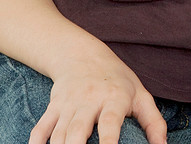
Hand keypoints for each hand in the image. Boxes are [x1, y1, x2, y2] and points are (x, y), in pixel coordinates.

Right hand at [29, 50, 165, 143]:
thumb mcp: (141, 95)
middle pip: (78, 130)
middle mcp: (90, 100)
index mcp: (115, 98)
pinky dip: (36, 142)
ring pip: (59, 133)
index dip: (108, 141)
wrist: (83, 55)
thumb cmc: (118, 80)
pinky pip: (41, 128)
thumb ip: (154, 122)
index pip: (110, 122)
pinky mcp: (53, 107)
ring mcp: (68, 104)